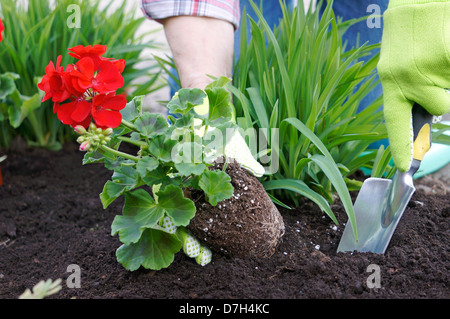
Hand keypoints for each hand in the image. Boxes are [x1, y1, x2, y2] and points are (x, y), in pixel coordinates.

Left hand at [377, 0, 449, 171]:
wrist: (418, 3)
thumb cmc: (410, 37)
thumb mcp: (399, 66)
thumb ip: (408, 92)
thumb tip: (428, 116)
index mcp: (390, 81)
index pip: (395, 121)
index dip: (401, 145)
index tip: (404, 166)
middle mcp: (406, 76)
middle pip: (440, 107)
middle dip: (444, 97)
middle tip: (435, 73)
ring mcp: (429, 66)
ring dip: (449, 79)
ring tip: (438, 57)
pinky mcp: (448, 55)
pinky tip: (444, 50)